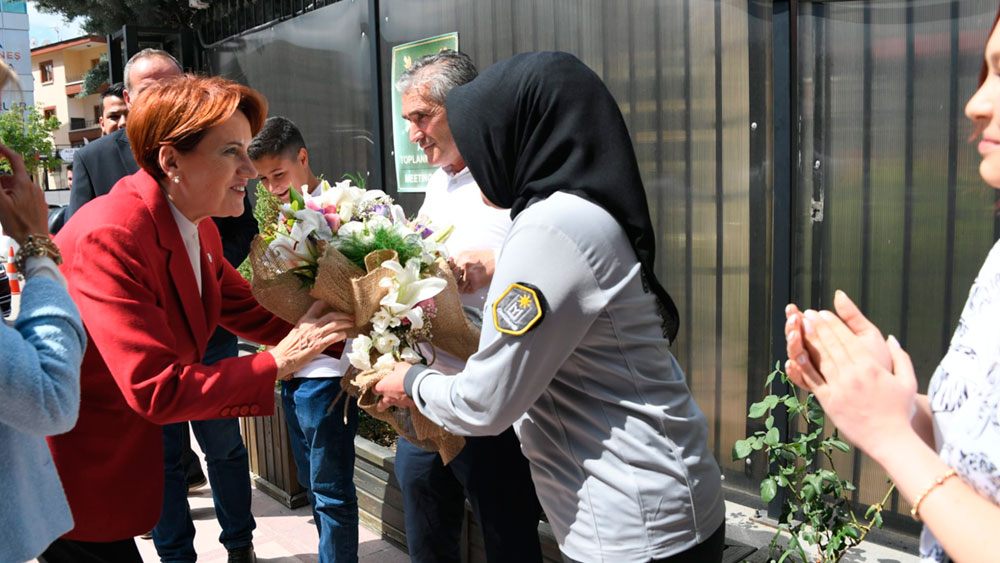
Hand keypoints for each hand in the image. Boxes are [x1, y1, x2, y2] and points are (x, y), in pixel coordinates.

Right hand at [0, 143, 48, 243]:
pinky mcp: (40, 205)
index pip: (15, 159)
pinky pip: (24, 197)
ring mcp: (38, 196)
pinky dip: (14, 200)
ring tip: (3, 209)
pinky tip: (10, 213)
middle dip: (0, 183)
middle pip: (12, 177)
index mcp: (24, 183)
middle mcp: (33, 187)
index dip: (4, 150)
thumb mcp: (0, 202)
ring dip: (6, 193)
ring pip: (17, 188)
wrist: (36, 241)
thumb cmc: (18, 223)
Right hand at [270, 301, 353, 378]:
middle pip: (332, 315)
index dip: (327, 304)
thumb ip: (305, 328)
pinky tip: (345, 335)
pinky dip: (342, 335)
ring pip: (336, 325)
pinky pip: (334, 337)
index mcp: (304, 320)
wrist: (283, 358)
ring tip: (352, 323)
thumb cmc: (287, 348)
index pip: (317, 305)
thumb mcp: (295, 332)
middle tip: (351, 316)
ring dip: (346, 323)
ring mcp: (316, 335)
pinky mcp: (319, 345)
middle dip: (343, 315)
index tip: (335, 305)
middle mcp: (311, 325)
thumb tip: (313, 329)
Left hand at [374, 361, 415, 409]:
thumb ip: (395, 368)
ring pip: (393, 405)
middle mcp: (388, 397)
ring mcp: (398, 403)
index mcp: (382, 387)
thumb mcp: (399, 366)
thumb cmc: (406, 374)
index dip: (377, 387)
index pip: (374, 389)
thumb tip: (395, 368)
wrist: (419, 383)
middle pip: (380, 405)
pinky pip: (405, 404)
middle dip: (381, 404)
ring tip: (400, 396)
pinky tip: (409, 396)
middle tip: (383, 401)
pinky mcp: (408, 405)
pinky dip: (406, 401)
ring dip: (395, 401)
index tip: (380, 384)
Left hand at [451, 250, 495, 292]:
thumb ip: (459, 260)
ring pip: (458, 286)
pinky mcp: (476, 283)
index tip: (448, 277)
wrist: (499, 260)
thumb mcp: (470, 255)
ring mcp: (469, 274)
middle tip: (454, 284)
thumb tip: (450, 266)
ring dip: (461, 287)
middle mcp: (464, 265)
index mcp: (461, 256)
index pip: (448, 268)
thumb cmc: (486, 258)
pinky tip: (472, 286)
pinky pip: (468, 290)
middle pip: (451, 277)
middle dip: (453, 281)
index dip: (448, 273)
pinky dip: (469, 290)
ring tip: (465, 286)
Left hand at [788, 307, 917, 460]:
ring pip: (820, 360)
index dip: (834, 325)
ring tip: (799, 328)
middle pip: (831, 346)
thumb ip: (901, 358)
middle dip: (818, 327)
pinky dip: (802, 368)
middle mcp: (852, 376)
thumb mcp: (907, 382)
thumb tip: (891, 338)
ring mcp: (839, 389)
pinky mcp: (829, 402)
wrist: (890, 439)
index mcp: (870, 368)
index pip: (847, 340)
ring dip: (809, 342)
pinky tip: (794, 356)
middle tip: (807, 313)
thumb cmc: (900, 411)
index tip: (823, 313)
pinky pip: (813, 381)